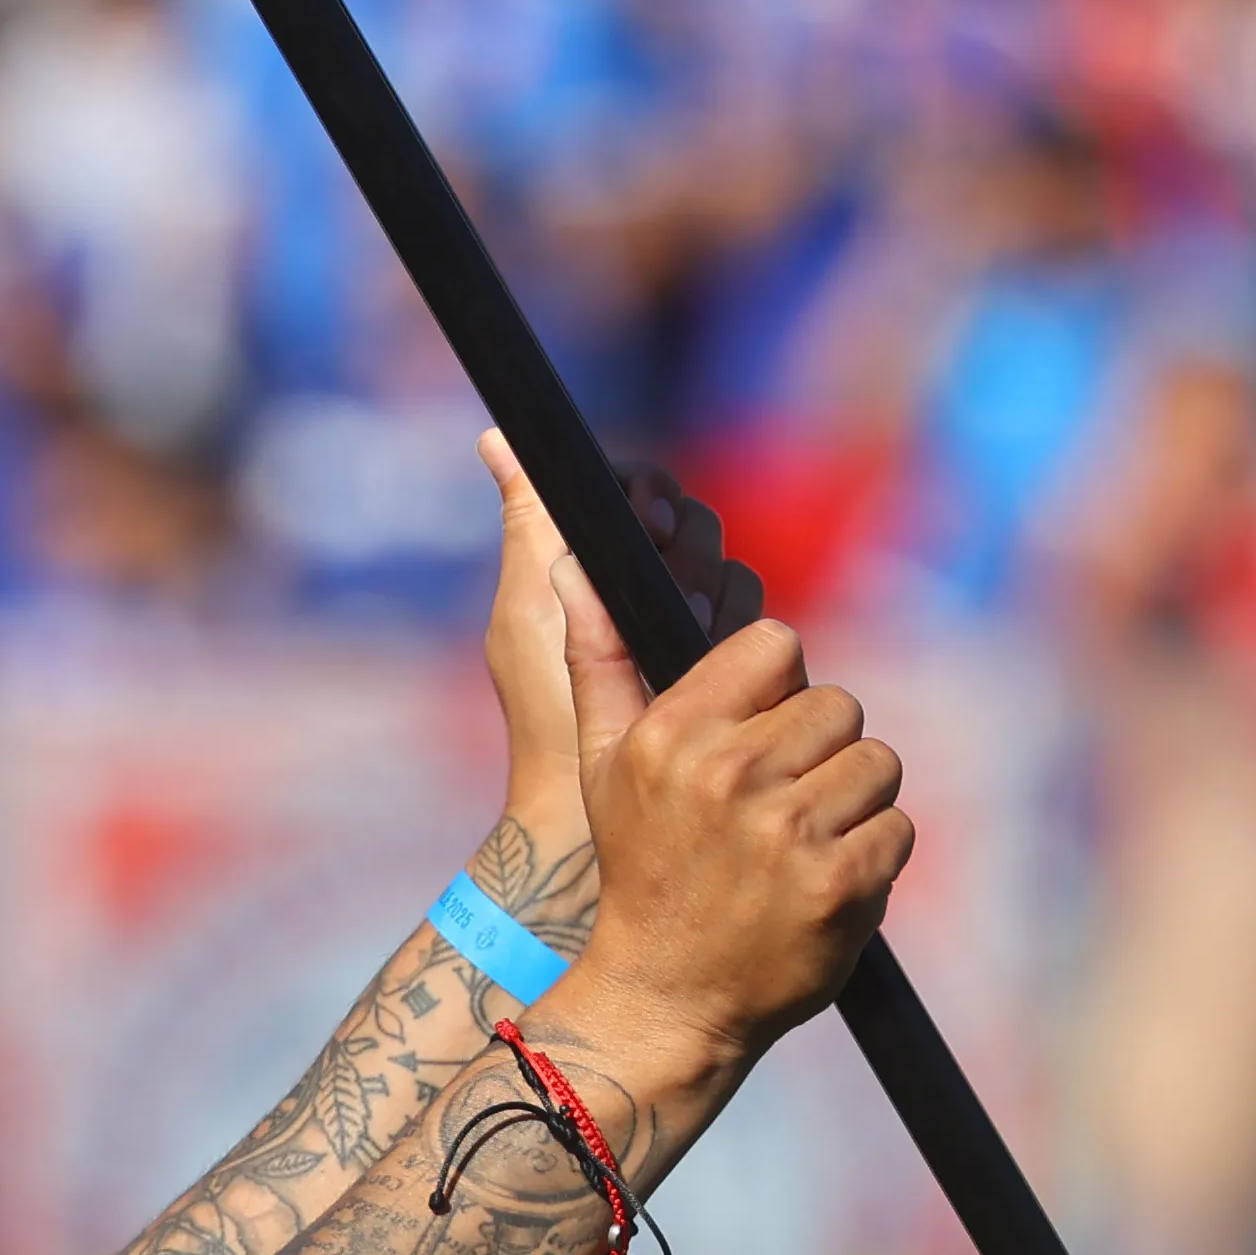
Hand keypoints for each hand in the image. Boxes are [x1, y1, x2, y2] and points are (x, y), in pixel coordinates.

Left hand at [476, 434, 739, 834]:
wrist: (585, 817)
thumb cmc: (547, 718)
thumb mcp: (531, 615)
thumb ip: (530, 526)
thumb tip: (499, 437)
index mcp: (595, 567)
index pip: (642, 493)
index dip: (647, 496)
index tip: (643, 517)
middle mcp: (647, 592)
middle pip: (693, 526)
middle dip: (680, 548)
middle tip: (661, 581)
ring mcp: (690, 634)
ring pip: (729, 573)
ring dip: (707, 592)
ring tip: (679, 626)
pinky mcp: (728, 677)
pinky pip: (756, 630)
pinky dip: (735, 636)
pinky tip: (707, 654)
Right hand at [540, 546, 911, 1074]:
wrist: (664, 999)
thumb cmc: (642, 871)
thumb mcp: (603, 764)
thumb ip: (598, 658)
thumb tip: (570, 558)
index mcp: (673, 733)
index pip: (778, 644)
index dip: (782, 687)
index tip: (760, 736)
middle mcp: (728, 775)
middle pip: (839, 705)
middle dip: (821, 751)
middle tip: (782, 804)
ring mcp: (786, 832)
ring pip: (877, 764)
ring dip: (853, 803)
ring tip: (803, 843)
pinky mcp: (838, 884)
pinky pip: (896, 828)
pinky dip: (873, 855)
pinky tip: (824, 880)